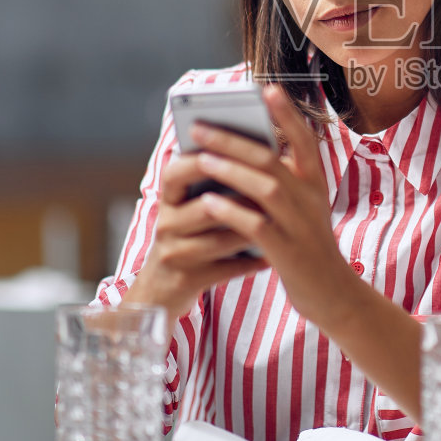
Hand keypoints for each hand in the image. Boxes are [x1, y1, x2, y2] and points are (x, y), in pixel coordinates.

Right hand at [127, 143, 272, 323]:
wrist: (162, 287)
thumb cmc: (188, 235)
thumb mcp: (189, 207)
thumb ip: (212, 182)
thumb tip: (255, 153)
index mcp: (168, 199)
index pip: (177, 173)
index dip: (203, 162)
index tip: (238, 153)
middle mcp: (166, 224)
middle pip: (206, 208)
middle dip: (243, 201)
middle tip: (276, 193)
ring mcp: (174, 254)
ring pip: (220, 241)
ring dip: (251, 232)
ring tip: (278, 224)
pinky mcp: (186, 280)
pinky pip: (227, 269)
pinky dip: (251, 262)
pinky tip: (271, 257)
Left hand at [193, 85, 346, 322]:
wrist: (333, 295)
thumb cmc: (307, 245)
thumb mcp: (303, 208)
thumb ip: (280, 182)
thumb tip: (240, 154)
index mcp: (316, 184)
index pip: (305, 140)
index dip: (287, 114)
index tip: (267, 89)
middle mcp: (311, 199)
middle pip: (272, 160)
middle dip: (233, 140)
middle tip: (200, 126)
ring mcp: (301, 226)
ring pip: (265, 189)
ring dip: (231, 170)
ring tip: (201, 158)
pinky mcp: (288, 253)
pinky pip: (257, 226)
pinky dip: (232, 212)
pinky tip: (209, 202)